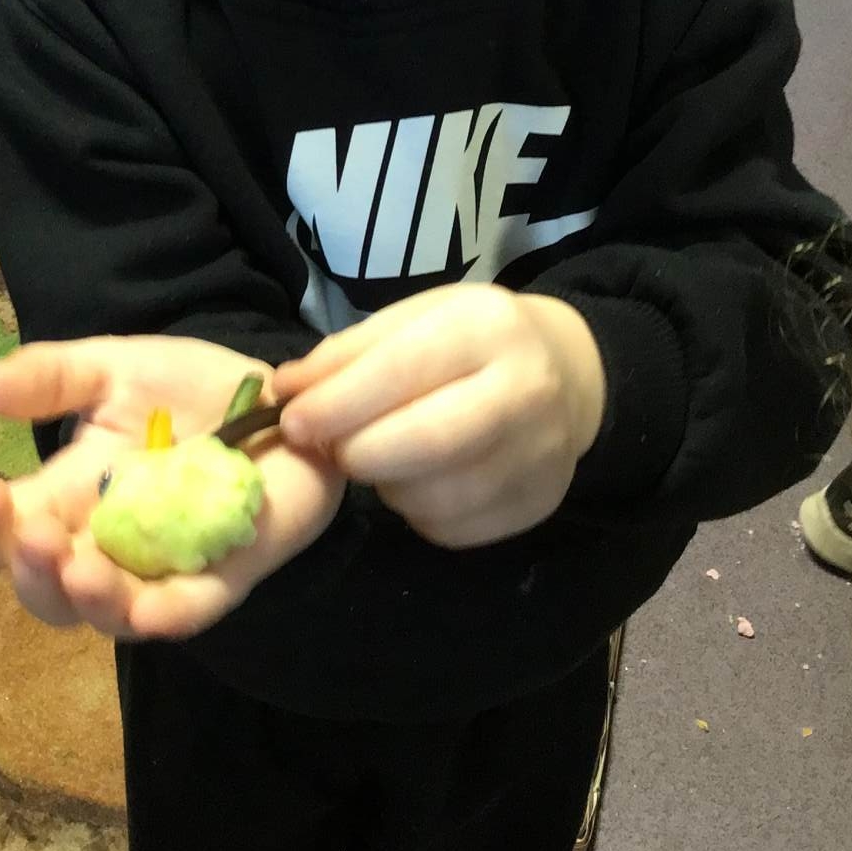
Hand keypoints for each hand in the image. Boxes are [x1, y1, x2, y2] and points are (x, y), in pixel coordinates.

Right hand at [0, 336, 344, 639]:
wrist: (282, 400)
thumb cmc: (189, 392)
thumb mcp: (116, 369)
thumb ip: (56, 376)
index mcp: (69, 498)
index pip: (7, 529)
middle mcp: (106, 546)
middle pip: (47, 588)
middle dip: (30, 570)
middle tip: (32, 536)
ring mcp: (163, 569)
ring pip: (111, 613)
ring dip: (88, 599)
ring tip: (77, 570)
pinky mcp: (222, 579)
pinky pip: (188, 612)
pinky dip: (165, 614)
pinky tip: (148, 609)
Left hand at [274, 287, 604, 549]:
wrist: (567, 375)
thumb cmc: (470, 342)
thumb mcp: (413, 321)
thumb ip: (346, 355)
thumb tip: (284, 391)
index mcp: (487, 328)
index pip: (402, 370)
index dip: (338, 403)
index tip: (293, 423)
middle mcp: (526, 390)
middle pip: (426, 440)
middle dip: (357, 452)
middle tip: (330, 449)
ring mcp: (542, 454)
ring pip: (437, 495)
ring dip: (386, 485)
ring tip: (379, 457)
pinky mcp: (539, 503)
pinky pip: (455, 529)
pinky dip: (418, 512)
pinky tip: (416, 481)